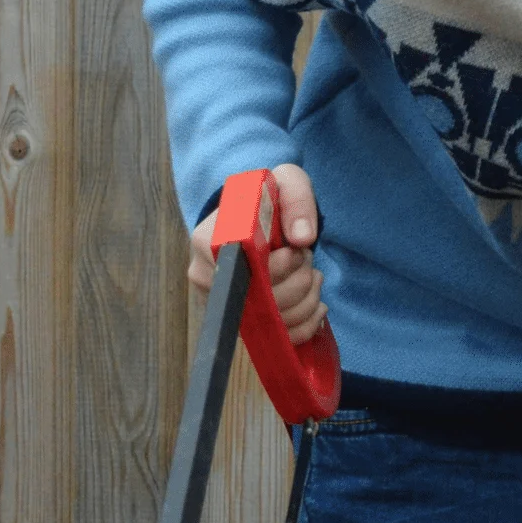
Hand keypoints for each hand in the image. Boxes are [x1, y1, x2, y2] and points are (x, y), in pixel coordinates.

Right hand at [184, 164, 326, 341]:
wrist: (257, 220)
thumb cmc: (268, 201)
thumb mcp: (284, 183)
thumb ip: (297, 200)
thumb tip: (302, 238)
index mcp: (208, 239)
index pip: (248, 267)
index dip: (281, 264)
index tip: (296, 250)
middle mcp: (206, 276)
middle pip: (263, 299)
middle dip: (300, 279)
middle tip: (306, 258)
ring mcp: (222, 304)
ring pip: (274, 322)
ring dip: (307, 300)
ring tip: (312, 275)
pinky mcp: (240, 323)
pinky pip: (278, 339)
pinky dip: (306, 324)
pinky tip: (316, 303)